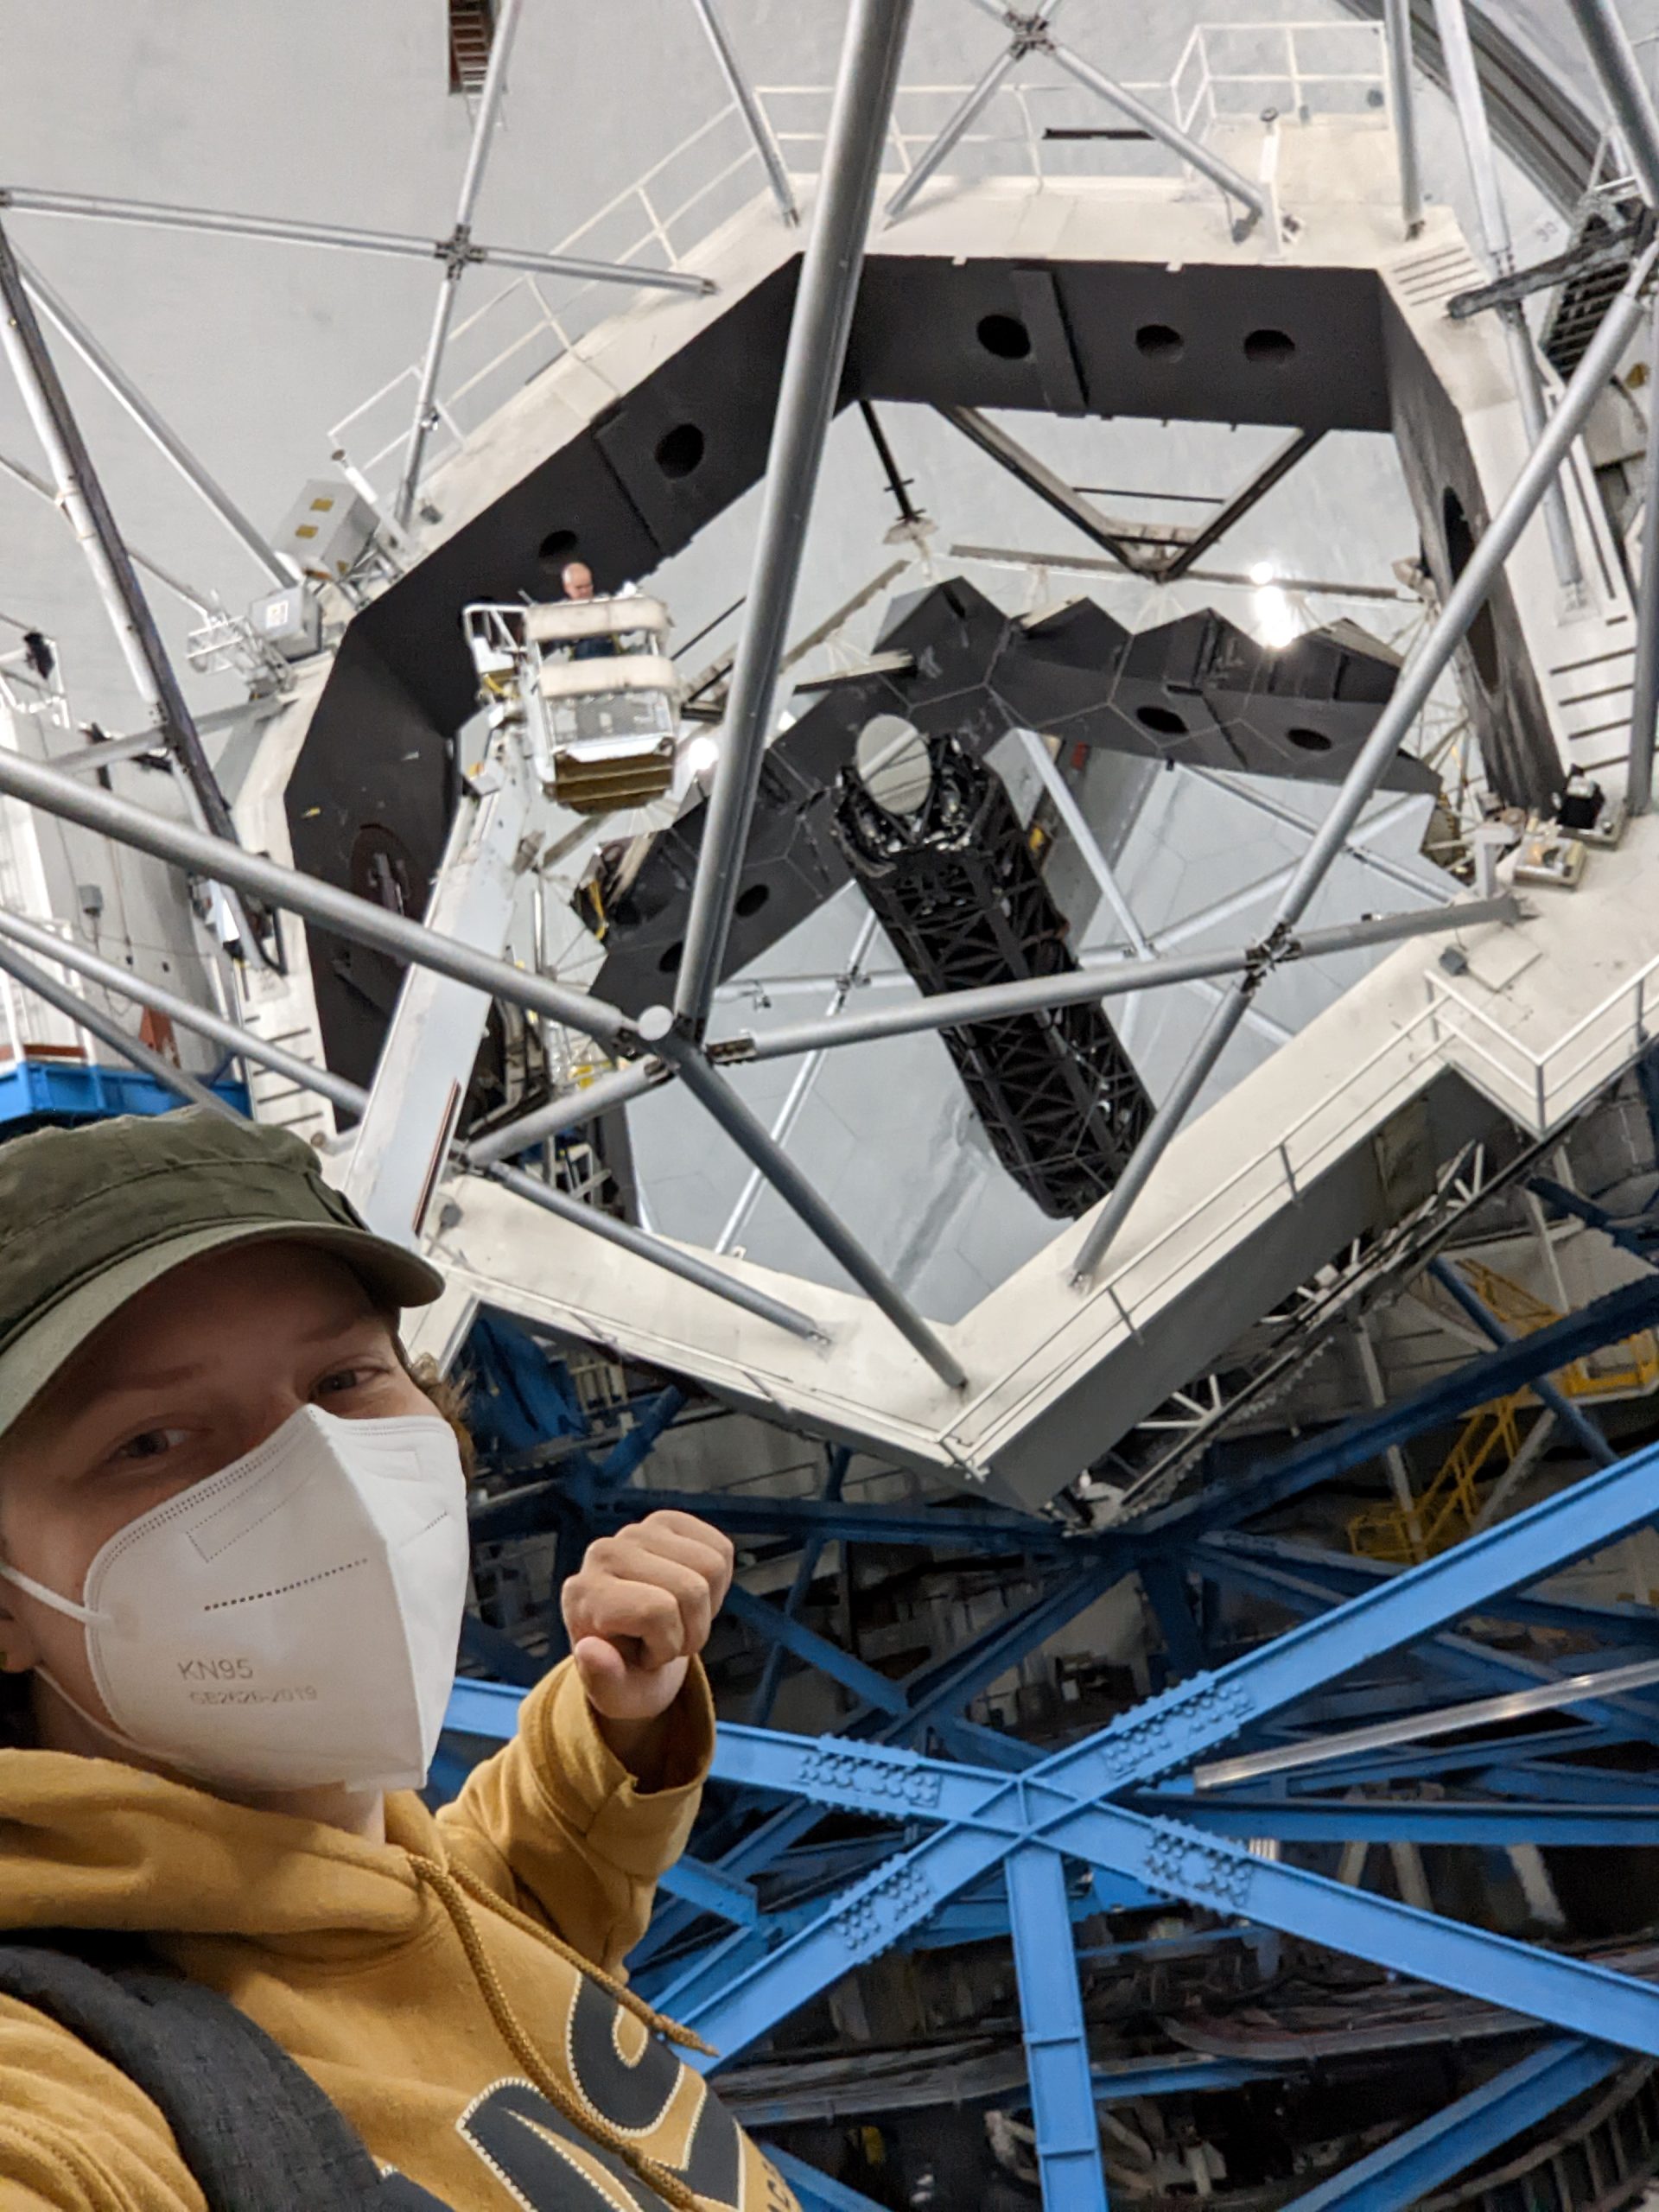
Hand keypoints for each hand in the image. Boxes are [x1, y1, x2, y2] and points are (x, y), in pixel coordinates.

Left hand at [562, 1511, 734, 1730]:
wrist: (634, 1650)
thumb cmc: (625, 1674)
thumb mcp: (613, 1694)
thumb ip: (601, 1679)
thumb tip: (589, 1649)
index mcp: (583, 1594)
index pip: (657, 1610)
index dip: (667, 1646)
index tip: (645, 1658)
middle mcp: (604, 1552)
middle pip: (691, 1590)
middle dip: (691, 1631)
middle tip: (666, 1642)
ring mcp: (637, 1532)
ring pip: (711, 1566)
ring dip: (706, 1607)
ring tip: (677, 1619)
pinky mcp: (667, 1522)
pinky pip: (720, 1549)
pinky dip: (719, 1584)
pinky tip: (689, 1596)